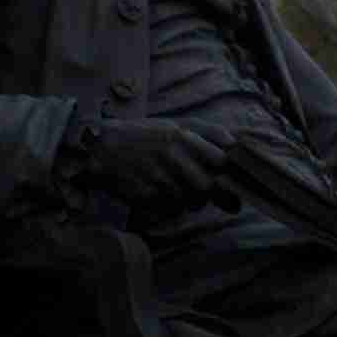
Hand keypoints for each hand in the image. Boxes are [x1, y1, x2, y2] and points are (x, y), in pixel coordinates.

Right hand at [78, 118, 240, 221]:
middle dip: (211, 194)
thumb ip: (208, 132)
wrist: (99, 148)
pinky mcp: (144, 196)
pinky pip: (170, 211)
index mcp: (183, 137)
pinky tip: (161, 196)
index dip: (230, 173)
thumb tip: (237, 143)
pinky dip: (171, 208)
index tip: (231, 180)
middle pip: (207, 187)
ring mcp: (157, 178)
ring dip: (191, 202)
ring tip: (178, 191)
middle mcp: (172, 157)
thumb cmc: (144, 136)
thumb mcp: (176, 125)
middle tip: (207, 195)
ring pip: (190, 202)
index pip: (221, 160)